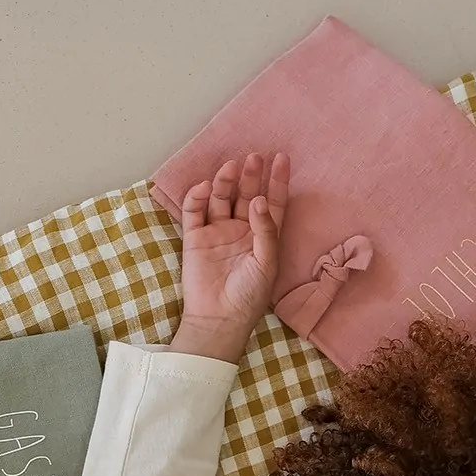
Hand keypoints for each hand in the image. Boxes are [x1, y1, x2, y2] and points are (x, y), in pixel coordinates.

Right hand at [169, 152, 289, 363]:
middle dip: (250, 176)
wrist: (219, 318)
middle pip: (246, 195)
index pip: (272, 203)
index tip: (281, 158)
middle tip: (254, 157)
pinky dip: (196, 197)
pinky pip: (194, 211)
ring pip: (220, 198)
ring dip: (225, 181)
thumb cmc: (249, 295)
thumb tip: (259, 200)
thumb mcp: (266, 263)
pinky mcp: (195, 237)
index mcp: (262, 236)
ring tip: (230, 168)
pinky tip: (204, 188)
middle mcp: (240, 230)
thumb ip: (265, 231)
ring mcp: (217, 231)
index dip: (277, 181)